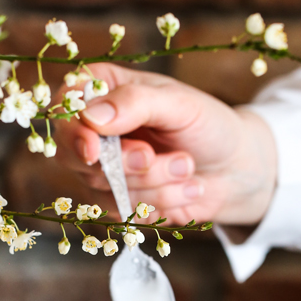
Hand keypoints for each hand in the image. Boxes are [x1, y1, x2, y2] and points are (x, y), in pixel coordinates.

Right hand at [53, 63, 276, 225]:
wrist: (234, 168)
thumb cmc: (208, 125)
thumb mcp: (179, 104)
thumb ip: (136, 103)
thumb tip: (90, 117)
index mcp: (103, 88)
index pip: (65, 106)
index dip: (73, 131)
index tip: (94, 151)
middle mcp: (94, 128)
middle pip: (76, 154)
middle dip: (122, 164)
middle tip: (156, 157)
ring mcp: (101, 167)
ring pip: (103, 187)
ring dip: (153, 184)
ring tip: (188, 169)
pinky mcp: (114, 200)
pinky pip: (121, 211)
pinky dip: (157, 205)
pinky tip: (183, 190)